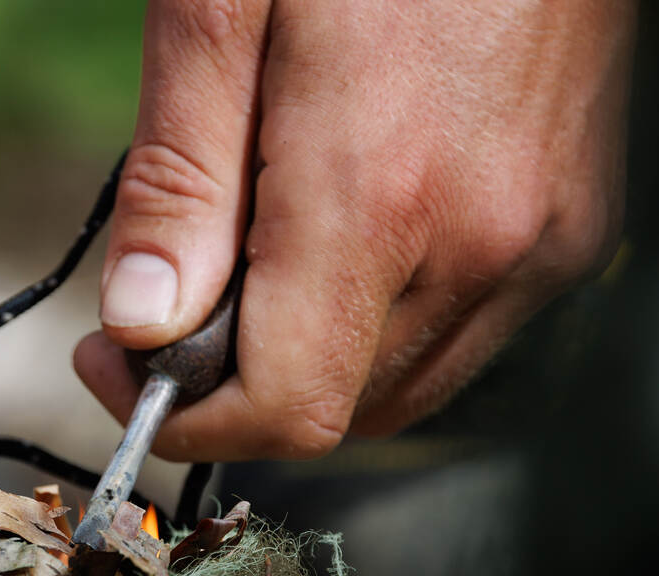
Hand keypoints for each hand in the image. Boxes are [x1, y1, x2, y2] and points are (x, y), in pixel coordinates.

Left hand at [75, 0, 633, 459]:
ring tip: (256, 256)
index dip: (186, 418)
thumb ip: (181, 178)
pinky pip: (456, 334)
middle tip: (170, 303)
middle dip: (232, 384)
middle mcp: (480, 240)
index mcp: (379, 191)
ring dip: (307, 358)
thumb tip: (143, 324)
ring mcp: (541, 241)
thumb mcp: (221, 9)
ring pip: (397, 384)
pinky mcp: (571, 227)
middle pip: (334, 408)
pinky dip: (378, 322)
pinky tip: (342, 239)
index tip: (121, 367)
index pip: (284, 406)